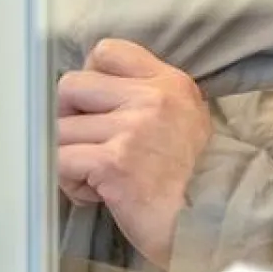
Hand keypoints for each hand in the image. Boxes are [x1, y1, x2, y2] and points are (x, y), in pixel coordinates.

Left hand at [56, 38, 211, 268]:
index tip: (96, 107)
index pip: (106, 51)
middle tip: (88, 145)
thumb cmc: (194, 179)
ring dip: (67, 157)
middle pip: (71, 85)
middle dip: (68, 119)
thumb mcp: (185, 120)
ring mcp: (132, 129)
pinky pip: (60, 160)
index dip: (89, 78)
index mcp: (169, 83)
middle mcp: (151, 98)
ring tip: (94, 178)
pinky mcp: (113, 162)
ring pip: (59, 128)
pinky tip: (93, 194)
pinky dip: (69, 183)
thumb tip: (91, 96)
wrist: (213, 220)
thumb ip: (147, 98)